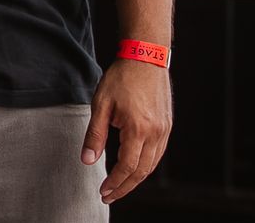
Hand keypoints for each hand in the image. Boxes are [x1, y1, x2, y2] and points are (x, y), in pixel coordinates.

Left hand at [82, 57, 172, 203]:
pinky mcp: (167, 126)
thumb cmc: (121, 78)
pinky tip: (133, 167)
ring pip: (152, 165)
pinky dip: (145, 165)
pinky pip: (158, 153)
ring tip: (119, 185)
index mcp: (138, 129)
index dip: (115, 182)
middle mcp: (156, 133)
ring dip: (136, 178)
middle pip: (142, 171)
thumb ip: (95, 135)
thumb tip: (88, 161)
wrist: (145, 58)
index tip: (104, 192)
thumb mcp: (100, 104)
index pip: (128, 166)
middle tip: (109, 195)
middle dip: (125, 186)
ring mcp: (165, 130)